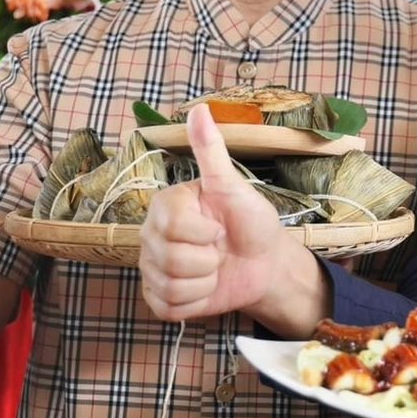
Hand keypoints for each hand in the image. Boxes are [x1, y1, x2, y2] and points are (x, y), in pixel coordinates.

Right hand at [138, 104, 290, 320]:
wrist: (265, 263)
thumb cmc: (251, 221)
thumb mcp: (235, 186)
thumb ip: (212, 151)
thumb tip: (199, 110)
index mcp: (166, 206)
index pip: (173, 225)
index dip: (205, 231)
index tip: (220, 226)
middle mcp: (151, 236)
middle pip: (170, 259)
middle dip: (208, 258)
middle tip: (220, 248)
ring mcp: (152, 269)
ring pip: (170, 284)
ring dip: (205, 282)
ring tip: (215, 268)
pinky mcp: (159, 299)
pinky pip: (169, 307)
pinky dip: (197, 302)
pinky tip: (207, 288)